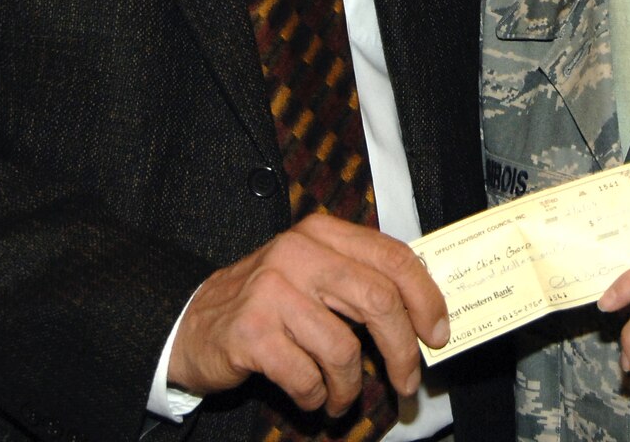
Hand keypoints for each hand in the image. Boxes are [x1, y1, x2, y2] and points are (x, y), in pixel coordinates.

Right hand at [169, 213, 448, 415]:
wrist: (191, 324)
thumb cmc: (267, 303)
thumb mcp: (312, 273)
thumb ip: (360, 279)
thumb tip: (426, 314)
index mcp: (321, 233)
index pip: (393, 257)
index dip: (426, 298)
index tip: (438, 333)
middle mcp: (297, 253)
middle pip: (379, 302)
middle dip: (403, 351)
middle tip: (407, 382)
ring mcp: (272, 292)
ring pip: (344, 349)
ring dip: (350, 386)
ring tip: (341, 396)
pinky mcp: (252, 333)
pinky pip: (308, 377)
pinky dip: (316, 396)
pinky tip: (310, 396)